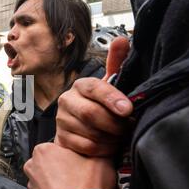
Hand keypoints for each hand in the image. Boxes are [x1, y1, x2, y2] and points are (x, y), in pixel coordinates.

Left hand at [24, 143, 115, 188]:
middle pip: (53, 162)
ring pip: (50, 178)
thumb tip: (100, 150)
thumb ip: (96, 149)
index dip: (75, 155)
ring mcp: (32, 185)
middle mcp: (32, 166)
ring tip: (78, 188)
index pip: (61, 146)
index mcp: (43, 149)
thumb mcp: (101, 158)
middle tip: (82, 176)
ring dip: (61, 182)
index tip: (84, 162)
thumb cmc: (85, 188)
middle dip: (66, 168)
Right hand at [55, 37, 132, 156]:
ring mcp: (62, 120)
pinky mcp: (61, 138)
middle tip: (128, 127)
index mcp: (81, 85)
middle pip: (91, 114)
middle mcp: (66, 100)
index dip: (112, 99)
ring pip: (90, 132)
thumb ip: (117, 64)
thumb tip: (122, 40)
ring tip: (119, 135)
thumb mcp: (111, 85)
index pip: (95, 89)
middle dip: (115, 124)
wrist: (85, 129)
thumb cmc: (102, 106)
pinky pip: (86, 146)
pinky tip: (108, 144)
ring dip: (111, 137)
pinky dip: (102, 148)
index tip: (128, 110)